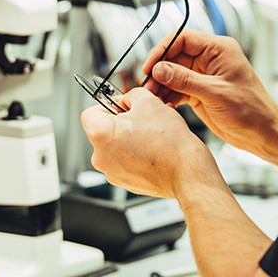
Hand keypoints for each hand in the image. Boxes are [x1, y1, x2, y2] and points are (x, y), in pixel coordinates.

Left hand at [81, 87, 212, 197]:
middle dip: (124, 121)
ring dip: (132, 136)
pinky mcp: (126, 182)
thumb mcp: (149, 101)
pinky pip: (127, 161)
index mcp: (100, 134)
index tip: (122, 105)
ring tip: (153, 133)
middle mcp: (100, 157)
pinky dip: (138, 153)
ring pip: (117, 146)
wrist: (187, 172)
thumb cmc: (170, 143)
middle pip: (105, 130)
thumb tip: (128, 100)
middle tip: (144, 117)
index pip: (90, 112)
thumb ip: (131, 95)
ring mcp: (112, 172)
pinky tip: (155, 148)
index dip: (108, 104)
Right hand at [142, 29, 277, 155]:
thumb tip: (160, 69)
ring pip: (173, 74)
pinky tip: (164, 104)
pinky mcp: (200, 92)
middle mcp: (211, 60)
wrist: (262, 133)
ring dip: (161, 85)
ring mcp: (205, 76)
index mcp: (219, 50)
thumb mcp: (215, 93)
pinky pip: (178, 88)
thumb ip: (185, 80)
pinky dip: (169, 96)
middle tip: (147, 86)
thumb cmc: (252, 110)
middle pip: (175, 57)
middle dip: (159, 71)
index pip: (183, 39)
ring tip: (152, 98)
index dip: (163, 49)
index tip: (150, 65)